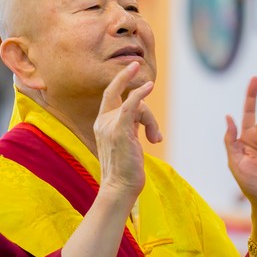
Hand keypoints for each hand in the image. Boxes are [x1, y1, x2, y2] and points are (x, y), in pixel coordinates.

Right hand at [94, 61, 161, 204]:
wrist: (119, 188)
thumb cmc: (125, 171)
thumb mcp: (127, 144)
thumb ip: (131, 128)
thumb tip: (148, 124)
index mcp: (101, 123)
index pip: (110, 95)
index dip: (121, 79)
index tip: (134, 67)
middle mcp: (102, 121)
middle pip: (125, 98)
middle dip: (132, 91)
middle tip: (143, 97)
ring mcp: (110, 125)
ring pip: (138, 107)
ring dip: (151, 123)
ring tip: (155, 140)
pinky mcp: (120, 130)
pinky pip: (131, 105)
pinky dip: (140, 94)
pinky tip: (149, 85)